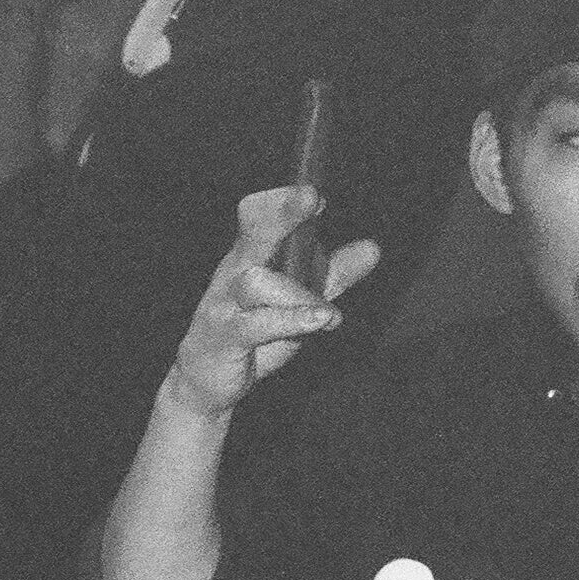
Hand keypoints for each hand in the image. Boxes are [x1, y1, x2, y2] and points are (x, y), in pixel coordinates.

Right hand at [159, 185, 379, 424]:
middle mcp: (232, 273)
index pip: (257, 216)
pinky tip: (323, 319)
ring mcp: (223, 304)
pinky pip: (256, 324)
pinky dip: (291, 319)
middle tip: (311, 196)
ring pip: (256, 281)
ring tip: (331, 313)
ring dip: (297, 293)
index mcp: (249, 257)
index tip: (314, 195)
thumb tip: (373, 248)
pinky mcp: (223, 337)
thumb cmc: (252, 335)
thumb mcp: (298, 301)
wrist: (205, 384)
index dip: (281, 201)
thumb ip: (332, 275)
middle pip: (253, 234)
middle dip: (281, 213)